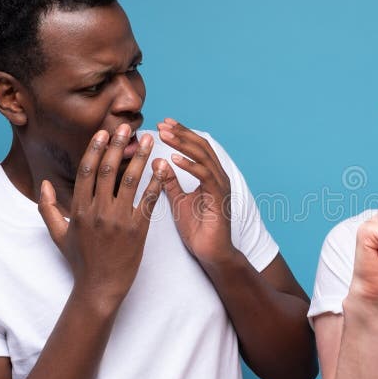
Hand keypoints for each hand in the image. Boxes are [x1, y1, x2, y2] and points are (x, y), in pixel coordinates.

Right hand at [38, 124, 162, 306]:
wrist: (100, 288)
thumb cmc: (80, 262)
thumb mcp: (58, 235)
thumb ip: (47, 209)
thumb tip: (44, 184)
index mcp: (79, 210)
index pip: (87, 171)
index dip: (96, 149)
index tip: (104, 133)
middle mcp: (98, 211)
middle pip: (108, 170)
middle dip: (118, 145)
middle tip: (127, 127)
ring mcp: (118, 220)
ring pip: (130, 181)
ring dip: (140, 157)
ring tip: (149, 140)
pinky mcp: (137, 230)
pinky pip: (148, 201)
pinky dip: (156, 182)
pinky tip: (163, 167)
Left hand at [156, 118, 233, 265]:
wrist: (213, 254)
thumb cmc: (198, 230)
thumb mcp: (179, 201)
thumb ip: (170, 182)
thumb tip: (156, 161)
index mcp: (210, 176)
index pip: (196, 148)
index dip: (181, 134)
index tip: (162, 124)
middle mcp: (218, 177)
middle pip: (201, 146)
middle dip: (181, 133)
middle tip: (161, 124)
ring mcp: (221, 186)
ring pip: (203, 157)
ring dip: (183, 144)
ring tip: (164, 135)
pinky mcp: (219, 198)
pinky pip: (205, 176)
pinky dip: (190, 166)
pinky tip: (174, 159)